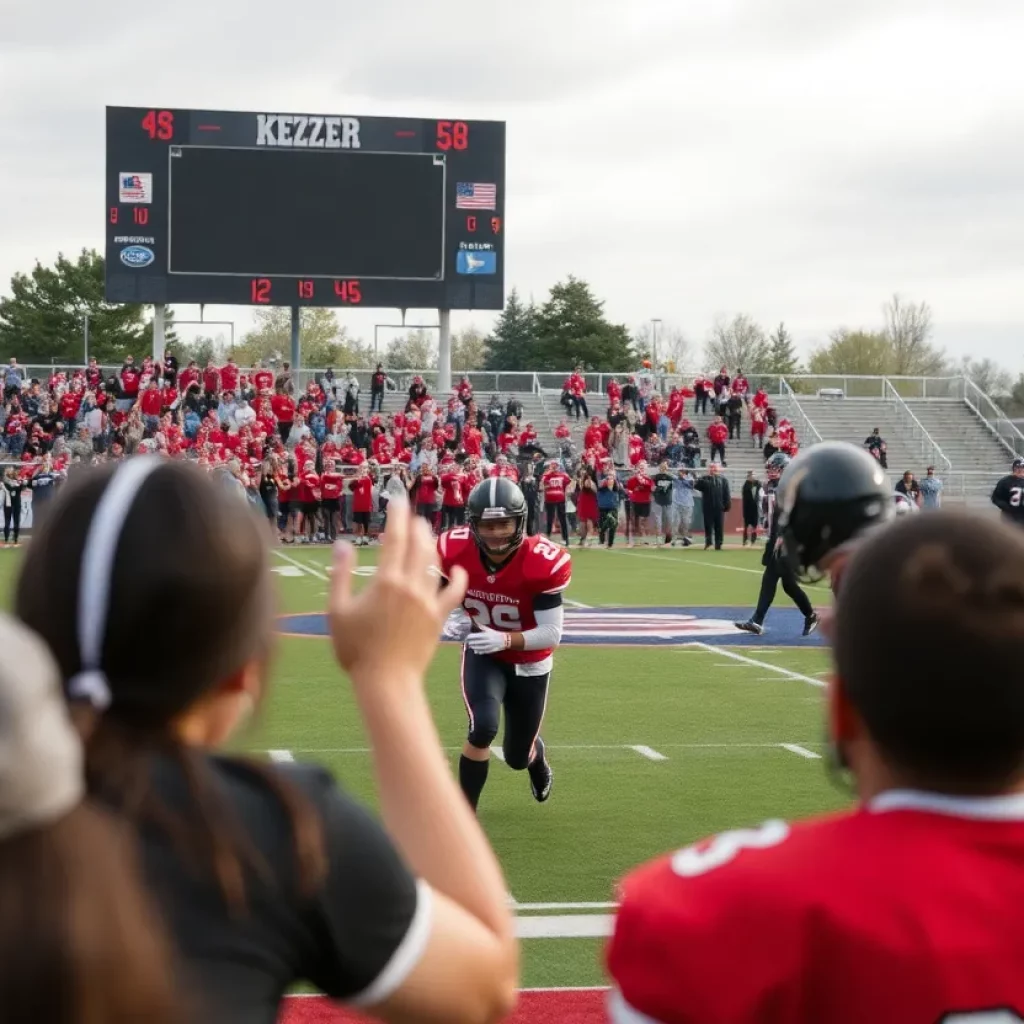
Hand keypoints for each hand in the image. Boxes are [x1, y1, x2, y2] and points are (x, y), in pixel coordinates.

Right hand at [328, 495, 467, 684]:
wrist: (386, 681)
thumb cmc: (356, 649)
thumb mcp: (337, 611)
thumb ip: (340, 574)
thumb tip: (343, 544)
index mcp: (385, 581)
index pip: (395, 537)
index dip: (398, 515)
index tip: (398, 500)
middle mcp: (410, 585)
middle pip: (419, 545)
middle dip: (416, 525)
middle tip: (412, 516)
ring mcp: (428, 601)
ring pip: (435, 564)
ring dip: (431, 545)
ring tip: (426, 534)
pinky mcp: (439, 618)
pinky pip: (454, 593)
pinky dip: (458, 579)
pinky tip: (457, 570)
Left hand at [466, 625, 510, 654]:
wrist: (504, 640)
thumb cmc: (495, 634)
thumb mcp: (489, 629)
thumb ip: (481, 627)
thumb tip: (475, 622)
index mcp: (485, 635)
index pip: (474, 636)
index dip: (469, 637)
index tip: (466, 637)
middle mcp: (485, 641)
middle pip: (474, 642)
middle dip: (470, 642)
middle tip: (466, 642)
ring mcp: (487, 646)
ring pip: (477, 648)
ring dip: (473, 647)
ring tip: (470, 646)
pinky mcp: (489, 651)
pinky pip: (482, 652)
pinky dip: (478, 651)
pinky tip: (475, 651)